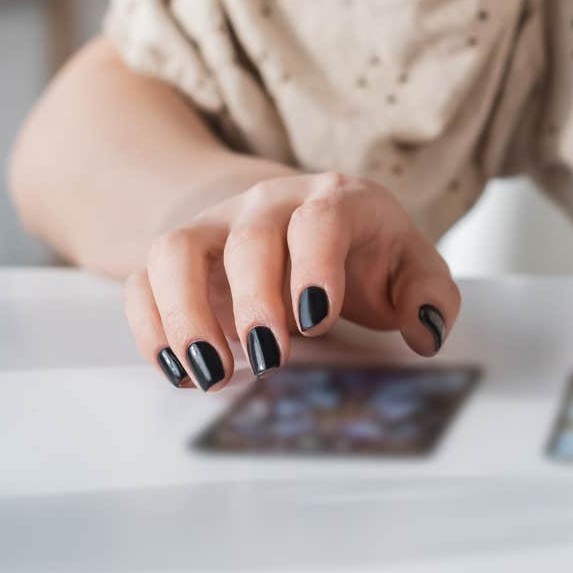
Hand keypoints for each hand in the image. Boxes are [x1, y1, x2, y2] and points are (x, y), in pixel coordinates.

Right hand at [123, 173, 460, 389]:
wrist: (304, 222)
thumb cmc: (363, 253)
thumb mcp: (410, 267)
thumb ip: (429, 295)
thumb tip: (426, 330)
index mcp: (335, 200)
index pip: (320, 220)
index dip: (315, 265)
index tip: (315, 316)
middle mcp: (268, 204)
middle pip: (249, 239)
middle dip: (254, 301)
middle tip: (268, 357)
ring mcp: (217, 226)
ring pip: (176, 250)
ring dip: (185, 313)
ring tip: (211, 372)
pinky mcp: (180, 258)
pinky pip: (143, 280)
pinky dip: (150, 328)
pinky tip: (179, 371)